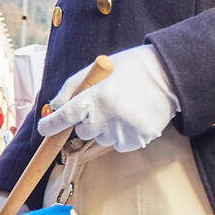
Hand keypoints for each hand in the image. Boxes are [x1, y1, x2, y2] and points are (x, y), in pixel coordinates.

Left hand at [38, 46, 180, 153]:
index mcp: (95, 97)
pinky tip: (134, 116)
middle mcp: (107, 116)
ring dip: (107, 128)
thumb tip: (52, 109)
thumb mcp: (98, 70)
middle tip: (106, 103)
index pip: (64, 117)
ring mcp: (123, 130)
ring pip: (101, 139)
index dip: (51, 125)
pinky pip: (119, 145)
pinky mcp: (137, 139)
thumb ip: (71, 89)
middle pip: (83, 132)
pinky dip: (122, 134)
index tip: (45, 129)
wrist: (170, 73)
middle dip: (89, 121)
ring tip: (125, 107)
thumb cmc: (129, 69)